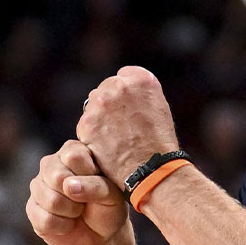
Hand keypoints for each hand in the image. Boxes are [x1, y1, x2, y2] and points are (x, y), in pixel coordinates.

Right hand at [27, 140, 127, 244]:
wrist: (101, 233)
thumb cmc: (108, 206)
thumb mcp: (112, 194)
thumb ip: (95, 185)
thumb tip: (69, 186)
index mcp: (72, 151)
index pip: (73, 156)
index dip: (88, 174)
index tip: (99, 184)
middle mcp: (51, 164)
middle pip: (57, 177)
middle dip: (78, 196)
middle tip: (87, 200)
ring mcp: (38, 186)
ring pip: (51, 200)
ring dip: (72, 212)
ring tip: (79, 211)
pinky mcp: (31, 209)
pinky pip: (45, 220)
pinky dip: (64, 226)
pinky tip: (69, 223)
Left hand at [76, 66, 179, 185]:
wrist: (152, 168)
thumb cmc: (159, 143)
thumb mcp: (159, 108)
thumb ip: (140, 95)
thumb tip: (124, 96)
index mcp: (142, 80)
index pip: (124, 76)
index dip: (126, 94)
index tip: (130, 107)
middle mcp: (120, 86)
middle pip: (106, 89)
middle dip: (110, 104)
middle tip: (121, 125)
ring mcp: (102, 103)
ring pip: (93, 106)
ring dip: (99, 118)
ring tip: (115, 138)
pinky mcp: (87, 123)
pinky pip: (85, 124)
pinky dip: (92, 135)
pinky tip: (107, 147)